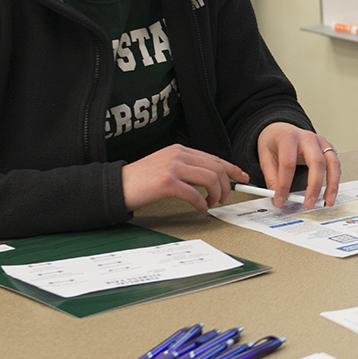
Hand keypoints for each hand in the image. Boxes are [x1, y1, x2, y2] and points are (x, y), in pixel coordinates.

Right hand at [121, 144, 247, 211]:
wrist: (116, 186)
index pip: (214, 158)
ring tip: (211, 203)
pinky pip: (194, 193)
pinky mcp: (166, 182)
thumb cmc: (141, 180)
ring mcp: (172, 167)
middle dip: (226, 186)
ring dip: (216, 194)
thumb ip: (187, 168)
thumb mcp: (166, 166)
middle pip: (216, 168)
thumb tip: (212, 178)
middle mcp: (178, 155)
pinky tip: (200, 208)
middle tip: (223, 199)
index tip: (242, 177)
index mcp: (180, 150)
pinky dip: (202, 203)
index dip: (232, 168)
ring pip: (210, 178)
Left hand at [257, 122, 341, 207]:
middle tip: (309, 203)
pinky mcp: (328, 147)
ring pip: (332, 163)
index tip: (280, 200)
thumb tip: (277, 196)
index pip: (288, 163)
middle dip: (314, 186)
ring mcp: (320, 142)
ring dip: (332, 184)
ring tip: (328, 200)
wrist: (282, 129)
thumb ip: (272, 177)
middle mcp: (307, 138)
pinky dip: (335, 179)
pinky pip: (335, 164)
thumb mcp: (265, 157)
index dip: (284, 185)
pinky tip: (331, 190)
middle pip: (316, 162)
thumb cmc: (275, 141)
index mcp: (288, 138)